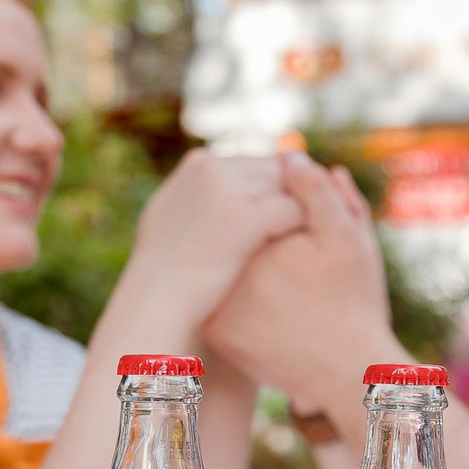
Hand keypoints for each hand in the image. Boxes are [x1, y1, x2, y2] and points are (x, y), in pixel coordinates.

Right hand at [117, 150, 305, 332]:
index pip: (253, 164)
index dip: (272, 192)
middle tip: (314, 224)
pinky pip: (294, 210)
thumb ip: (198, 197)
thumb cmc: (164, 274)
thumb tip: (223, 188)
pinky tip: (310, 250)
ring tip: (315, 238)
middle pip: (274, 170)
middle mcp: (211, 168)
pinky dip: (305, 227)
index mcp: (197, 166)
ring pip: (288, 187)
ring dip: (303, 209)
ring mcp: (226, 190)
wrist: (154, 304)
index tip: (283, 219)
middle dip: (292, 196)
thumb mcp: (173, 220)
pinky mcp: (245, 218)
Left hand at [206, 158, 397, 417]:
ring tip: (290, 288)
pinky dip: (240, 293)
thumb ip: (317, 193)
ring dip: (246, 262)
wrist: (346, 372)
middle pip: (235, 235)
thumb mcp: (347, 237)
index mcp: (255, 242)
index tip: (313, 245)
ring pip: (225, 265)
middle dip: (264, 236)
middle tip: (302, 269)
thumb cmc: (354, 302)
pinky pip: (221, 296)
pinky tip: (274, 306)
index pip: (256, 205)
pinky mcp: (214, 330)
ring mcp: (213, 304)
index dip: (288, 213)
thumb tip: (289, 155)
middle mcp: (224, 272)